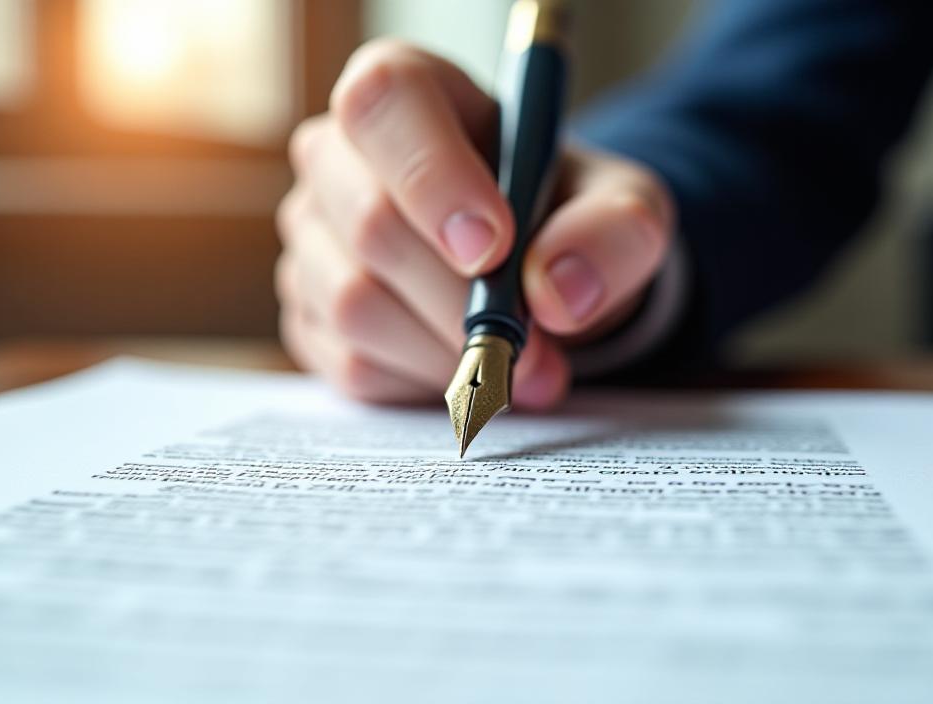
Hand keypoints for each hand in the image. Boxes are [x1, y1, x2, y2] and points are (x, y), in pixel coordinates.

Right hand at [276, 40, 673, 408]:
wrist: (540, 272)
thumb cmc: (567, 215)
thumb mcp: (623, 208)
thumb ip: (613, 233)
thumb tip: (559, 291)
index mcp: (408, 91)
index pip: (385, 100)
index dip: (434, 176)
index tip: (494, 247)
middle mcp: (337, 156)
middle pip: (371, 223)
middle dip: (463, 301)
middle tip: (535, 346)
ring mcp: (313, 238)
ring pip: (356, 305)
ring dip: (449, 352)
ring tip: (519, 365)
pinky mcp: (309, 313)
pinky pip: (350, 363)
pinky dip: (423, 382)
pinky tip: (468, 364)